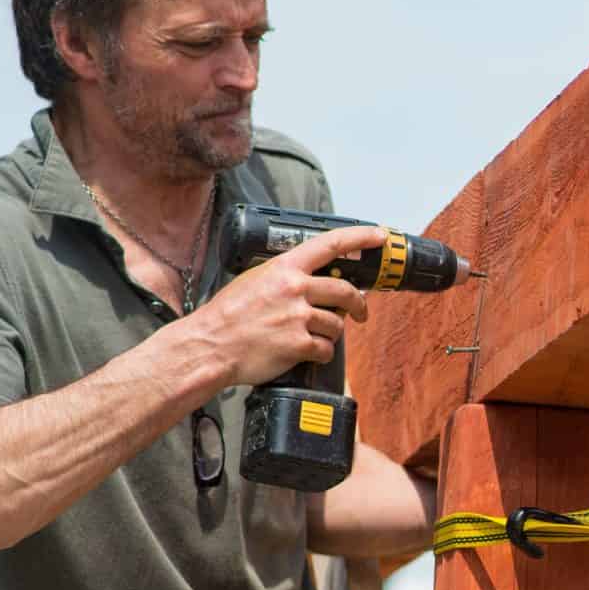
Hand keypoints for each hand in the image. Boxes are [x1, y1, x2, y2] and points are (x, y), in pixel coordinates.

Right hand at [178, 224, 385, 386]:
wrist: (209, 346)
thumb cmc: (227, 316)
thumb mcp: (254, 280)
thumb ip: (286, 277)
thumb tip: (314, 280)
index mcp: (284, 268)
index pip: (330, 244)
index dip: (360, 237)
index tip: (379, 236)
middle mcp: (295, 289)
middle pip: (346, 291)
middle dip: (359, 304)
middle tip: (360, 312)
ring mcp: (298, 317)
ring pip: (338, 324)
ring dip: (330, 333)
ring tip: (309, 337)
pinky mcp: (299, 344)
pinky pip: (326, 349)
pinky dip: (320, 354)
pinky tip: (303, 353)